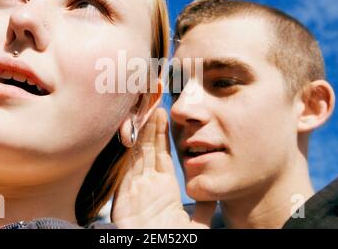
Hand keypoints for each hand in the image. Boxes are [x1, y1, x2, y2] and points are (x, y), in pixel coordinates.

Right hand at [112, 108, 215, 227]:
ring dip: (141, 131)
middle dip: (150, 126)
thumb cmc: (175, 243)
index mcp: (163, 189)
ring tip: (145, 108)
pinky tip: (131, 131)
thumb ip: (203, 207)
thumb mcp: (197, 226)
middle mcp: (147, 184)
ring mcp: (135, 188)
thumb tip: (212, 194)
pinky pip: (127, 167)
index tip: (164, 114)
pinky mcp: (125, 195)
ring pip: (137, 153)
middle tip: (152, 102)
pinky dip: (129, 149)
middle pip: (147, 148)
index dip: (161, 134)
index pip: (160, 154)